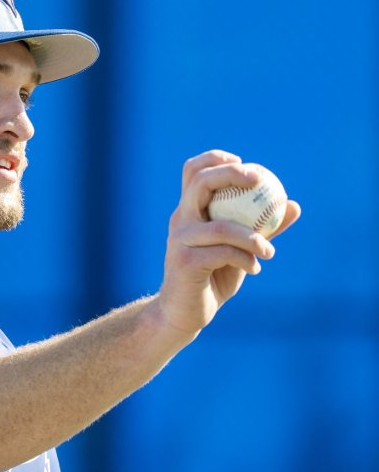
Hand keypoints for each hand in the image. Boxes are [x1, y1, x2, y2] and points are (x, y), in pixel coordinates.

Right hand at [158, 150, 300, 334]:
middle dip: (230, 174)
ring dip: (253, 237)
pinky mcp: (184, 262)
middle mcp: (180, 220)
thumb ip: (261, 228)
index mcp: (189, 211)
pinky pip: (223, 253)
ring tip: (269, 251)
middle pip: (200, 183)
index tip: (245, 165)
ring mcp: (179, 240)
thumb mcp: (239, 249)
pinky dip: (245, 259)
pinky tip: (255, 268)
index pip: (193, 172)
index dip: (215, 159)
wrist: (184, 312)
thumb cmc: (213, 277)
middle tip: (259, 179)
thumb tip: (293, 205)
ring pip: (221, 226)